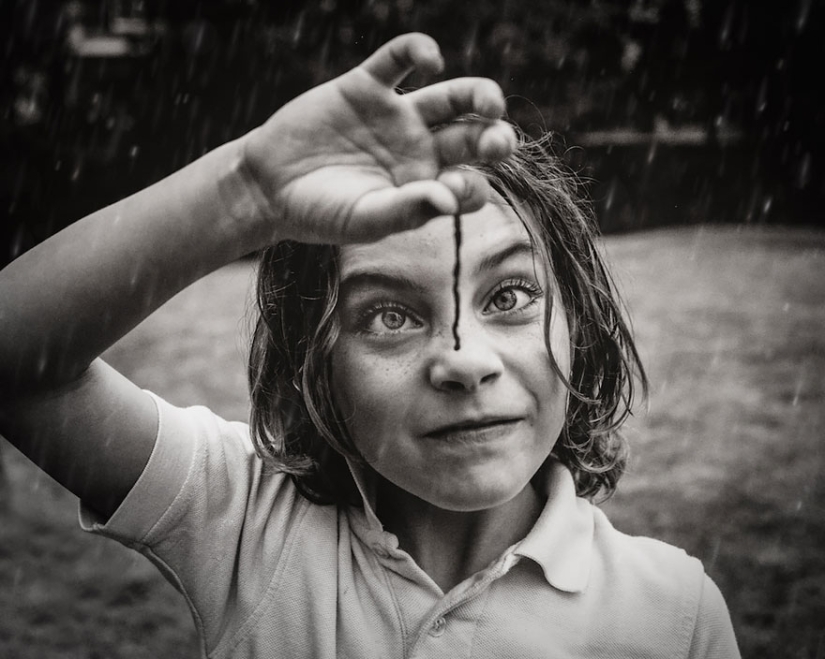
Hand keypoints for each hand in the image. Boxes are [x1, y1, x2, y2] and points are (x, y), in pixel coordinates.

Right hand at [241, 33, 515, 243]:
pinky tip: (430, 60)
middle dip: (494, 138)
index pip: (468, 186)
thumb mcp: (362, 219)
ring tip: (489, 102)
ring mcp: (396, 116)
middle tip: (500, 141)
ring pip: (451, 97)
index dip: (472, 188)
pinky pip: (399, 60)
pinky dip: (418, 51)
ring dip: (477, 94)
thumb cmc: (319, 212)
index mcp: (425, 187)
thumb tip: (449, 200)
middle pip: (472, 137)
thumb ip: (406, 210)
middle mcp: (420, 150)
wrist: (269, 185)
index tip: (453, 191)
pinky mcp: (367, 87)